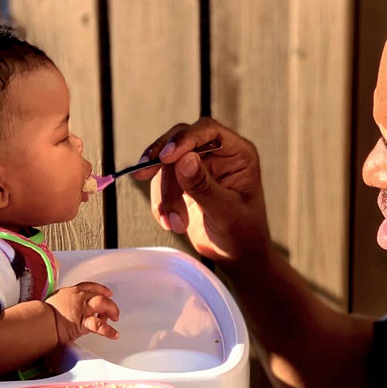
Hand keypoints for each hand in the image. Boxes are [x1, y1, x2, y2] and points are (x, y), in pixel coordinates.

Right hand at [45, 282, 118, 343]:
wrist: (40, 321)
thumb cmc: (42, 314)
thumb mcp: (53, 301)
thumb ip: (61, 303)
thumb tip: (61, 310)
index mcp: (71, 292)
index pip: (90, 287)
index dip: (100, 289)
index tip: (106, 292)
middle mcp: (79, 297)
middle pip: (100, 295)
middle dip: (109, 302)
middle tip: (112, 310)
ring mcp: (83, 309)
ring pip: (104, 304)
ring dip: (112, 311)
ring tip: (115, 318)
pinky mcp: (84, 322)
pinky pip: (100, 326)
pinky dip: (109, 331)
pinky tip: (114, 334)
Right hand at [132, 117, 270, 262]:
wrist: (237, 256)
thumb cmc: (243, 234)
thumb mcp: (226, 212)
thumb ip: (204, 186)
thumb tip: (184, 159)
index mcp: (238, 153)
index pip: (208, 130)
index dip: (184, 138)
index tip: (165, 156)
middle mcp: (218, 154)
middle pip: (179, 141)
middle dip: (162, 163)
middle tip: (143, 174)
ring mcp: (199, 167)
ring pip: (166, 166)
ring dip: (165, 195)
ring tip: (176, 223)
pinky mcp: (183, 183)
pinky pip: (160, 183)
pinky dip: (160, 203)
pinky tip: (170, 223)